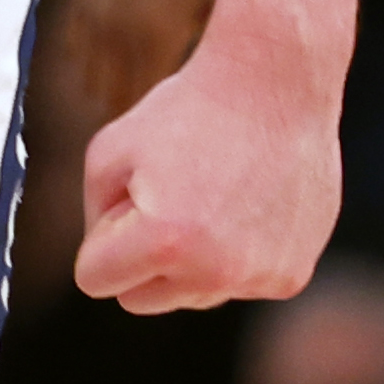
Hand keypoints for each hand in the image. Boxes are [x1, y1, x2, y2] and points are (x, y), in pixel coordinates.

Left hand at [71, 18, 339, 315]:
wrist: (278, 85)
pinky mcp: (290, 276)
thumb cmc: (188, 111)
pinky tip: (247, 204)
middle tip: (169, 195)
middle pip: (142, 299)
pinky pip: (236, 284)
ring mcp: (258, 278)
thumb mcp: (109, 151)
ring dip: (190, 260)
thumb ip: (94, 218)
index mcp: (163, 242)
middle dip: (142, 258)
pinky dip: (234, 255)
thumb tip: (108, 268)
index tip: (127, 198)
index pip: (95, 279)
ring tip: (212, 195)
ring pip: (192, 295)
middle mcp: (215, 273)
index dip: (102, 238)